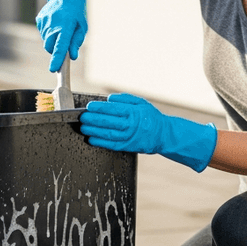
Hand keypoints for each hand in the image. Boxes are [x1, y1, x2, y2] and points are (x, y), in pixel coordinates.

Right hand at [35, 0, 90, 71]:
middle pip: (49, 47)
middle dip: (54, 50)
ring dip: (53, 40)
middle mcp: (52, 24)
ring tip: (61, 28)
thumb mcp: (82, 26)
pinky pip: (43, 32)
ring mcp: (44, 21)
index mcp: (65, 26)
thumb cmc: (77, 11)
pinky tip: (55, 23)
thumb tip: (72, 56)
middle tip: (63, 44)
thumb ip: (76, 42)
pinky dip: (49, 33)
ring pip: (46, 40)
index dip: (57, 59)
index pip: (60, 47)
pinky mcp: (40, 19)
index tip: (53, 69)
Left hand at [80, 93, 217, 171]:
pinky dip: (100, 142)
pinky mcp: (128, 146)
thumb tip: (109, 99)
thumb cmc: (151, 117)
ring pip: (108, 134)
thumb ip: (125, 99)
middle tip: (82, 117)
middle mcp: (131, 125)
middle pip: (108, 122)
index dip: (99, 108)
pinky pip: (112, 145)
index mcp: (133, 112)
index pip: (113, 109)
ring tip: (84, 128)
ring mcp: (129, 137)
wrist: (164, 135)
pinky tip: (91, 139)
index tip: (89, 107)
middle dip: (93, 119)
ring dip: (94, 131)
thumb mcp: (141, 103)